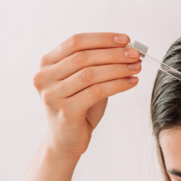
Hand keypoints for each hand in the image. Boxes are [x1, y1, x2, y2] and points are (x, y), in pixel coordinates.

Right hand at [33, 33, 141, 158]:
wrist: (66, 141)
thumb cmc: (78, 108)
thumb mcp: (84, 81)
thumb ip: (97, 64)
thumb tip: (126, 50)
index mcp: (47, 63)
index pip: (76, 41)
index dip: (102, 39)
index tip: (125, 40)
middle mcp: (44, 77)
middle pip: (83, 57)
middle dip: (113, 53)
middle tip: (135, 55)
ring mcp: (52, 95)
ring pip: (90, 74)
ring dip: (118, 69)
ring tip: (136, 68)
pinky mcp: (65, 111)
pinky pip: (96, 92)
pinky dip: (117, 85)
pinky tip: (131, 83)